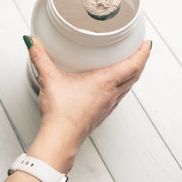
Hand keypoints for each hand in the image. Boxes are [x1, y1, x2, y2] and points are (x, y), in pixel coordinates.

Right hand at [25, 37, 150, 172]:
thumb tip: (33, 42)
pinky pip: (118, 97)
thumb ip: (40, 58)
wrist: (61, 139)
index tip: (148, 43)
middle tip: (142, 50)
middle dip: (141, 61)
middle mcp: (110, 94)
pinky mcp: (101, 114)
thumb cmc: (61, 114)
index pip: (133, 65)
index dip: (143, 53)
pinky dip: (122, 87)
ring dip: (133, 75)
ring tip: (130, 66)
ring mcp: (107, 105)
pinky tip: (111, 87)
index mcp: (104, 82)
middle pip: (135, 75)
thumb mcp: (49, 79)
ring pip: (128, 87)